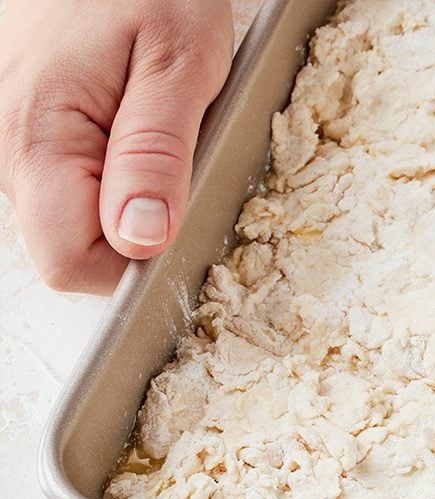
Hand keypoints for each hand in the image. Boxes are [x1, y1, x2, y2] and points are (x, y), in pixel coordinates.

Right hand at [0, 0, 233, 293]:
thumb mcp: (179, 62)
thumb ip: (155, 156)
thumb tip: (140, 242)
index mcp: (36, 138)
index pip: (71, 262)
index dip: (133, 262)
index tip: (178, 217)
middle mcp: (7, 148)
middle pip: (72, 245)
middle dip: (136, 226)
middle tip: (177, 155)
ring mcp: (11, 139)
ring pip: (74, 215)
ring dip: (128, 193)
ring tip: (158, 127)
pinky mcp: (26, 129)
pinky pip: (73, 181)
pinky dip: (115, 170)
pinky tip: (136, 123)